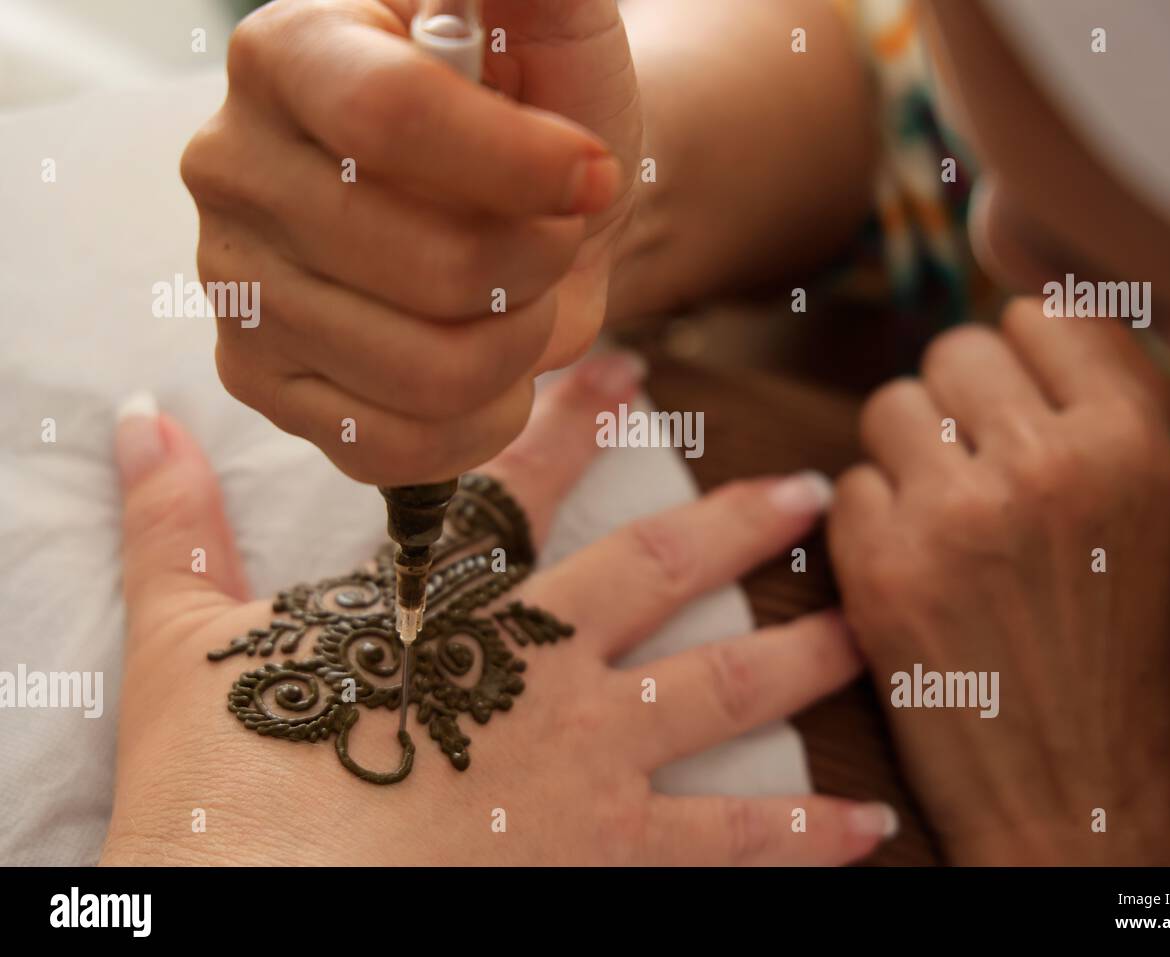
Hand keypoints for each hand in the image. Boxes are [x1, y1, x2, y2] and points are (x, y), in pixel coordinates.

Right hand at [103, 353, 893, 865]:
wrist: (267, 907)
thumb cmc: (228, 796)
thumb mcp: (183, 656)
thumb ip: (176, 537)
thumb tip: (138, 428)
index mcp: (448, 614)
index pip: (513, 488)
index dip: (570, 422)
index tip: (626, 370)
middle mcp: (540, 673)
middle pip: (658, 572)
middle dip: (736, 525)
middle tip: (806, 490)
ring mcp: (590, 767)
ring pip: (719, 691)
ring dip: (799, 660)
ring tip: (861, 635)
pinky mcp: (611, 859)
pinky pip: (727, 844)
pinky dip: (801, 836)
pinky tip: (867, 825)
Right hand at [181, 0, 641, 485]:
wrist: (530, 211)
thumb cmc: (541, 114)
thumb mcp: (555, 23)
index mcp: (290, 54)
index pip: (389, 117)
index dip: (517, 165)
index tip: (591, 175)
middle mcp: (234, 168)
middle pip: (426, 264)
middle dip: (538, 263)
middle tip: (553, 238)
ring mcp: (238, 287)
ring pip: (426, 369)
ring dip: (518, 342)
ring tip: (520, 297)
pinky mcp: (263, 385)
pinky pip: (395, 445)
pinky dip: (482, 417)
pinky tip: (490, 366)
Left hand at [828, 300, 1169, 864]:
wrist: (1073, 793)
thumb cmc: (1118, 658)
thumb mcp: (1155, 521)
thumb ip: (1097, 417)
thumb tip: (1018, 329)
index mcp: (1129, 443)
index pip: (1042, 316)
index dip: (1021, 357)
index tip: (1016, 396)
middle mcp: (1043, 462)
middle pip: (954, 350)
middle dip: (957, 402)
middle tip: (973, 464)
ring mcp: (954, 514)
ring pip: (891, 407)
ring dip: (906, 454)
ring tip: (941, 518)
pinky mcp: (879, 566)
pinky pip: (845, 485)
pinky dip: (868, 520)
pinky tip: (908, 568)